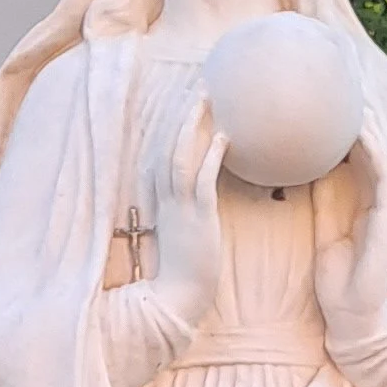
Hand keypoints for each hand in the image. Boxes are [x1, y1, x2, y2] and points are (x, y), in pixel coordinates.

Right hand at [150, 99, 225, 332]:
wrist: (178, 299)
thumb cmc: (184, 273)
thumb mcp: (184, 236)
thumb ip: (188, 215)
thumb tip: (202, 203)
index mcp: (161, 202)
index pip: (164, 156)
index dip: (174, 128)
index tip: (186, 105)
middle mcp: (166, 199)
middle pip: (170, 146)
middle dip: (182, 115)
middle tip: (198, 87)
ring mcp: (180, 207)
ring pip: (181, 155)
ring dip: (193, 125)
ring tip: (207, 98)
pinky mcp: (197, 217)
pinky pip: (202, 179)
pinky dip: (211, 156)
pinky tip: (225, 138)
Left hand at [315, 120, 386, 352]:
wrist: (350, 316)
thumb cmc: (334, 280)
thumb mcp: (320, 229)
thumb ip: (317, 198)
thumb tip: (299, 167)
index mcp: (354, 203)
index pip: (350, 158)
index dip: (340, 131)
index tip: (325, 105)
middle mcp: (371, 202)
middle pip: (367, 153)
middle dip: (357, 123)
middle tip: (341, 91)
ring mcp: (382, 209)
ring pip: (379, 159)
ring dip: (370, 131)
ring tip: (357, 102)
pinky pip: (384, 180)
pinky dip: (376, 156)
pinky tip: (364, 135)